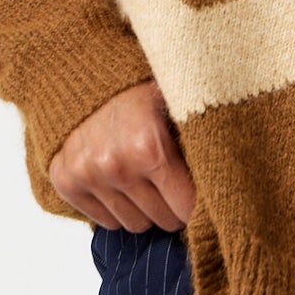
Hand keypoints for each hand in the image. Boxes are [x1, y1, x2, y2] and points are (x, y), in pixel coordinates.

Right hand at [48, 78, 195, 231]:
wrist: (88, 70)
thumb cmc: (142, 90)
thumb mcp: (180, 105)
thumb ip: (201, 143)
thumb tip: (230, 182)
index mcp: (148, 147)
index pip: (186, 208)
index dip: (198, 200)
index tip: (199, 189)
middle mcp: (114, 165)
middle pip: (162, 220)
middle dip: (172, 203)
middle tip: (172, 179)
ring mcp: (86, 175)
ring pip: (134, 225)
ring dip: (144, 206)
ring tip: (144, 174)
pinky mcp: (64, 181)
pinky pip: (104, 221)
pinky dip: (115, 206)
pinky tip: (119, 177)